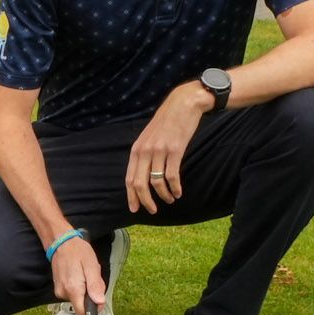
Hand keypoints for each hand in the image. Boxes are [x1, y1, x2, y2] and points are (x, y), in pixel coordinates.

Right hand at [49, 233, 105, 314]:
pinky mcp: (59, 289)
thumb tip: (99, 303)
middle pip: (82, 306)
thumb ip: (95, 286)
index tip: (97, 299)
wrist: (61, 243)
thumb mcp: (92, 266)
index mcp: (73, 289)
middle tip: (91, 278)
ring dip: (84, 290)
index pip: (83, 314)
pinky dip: (78, 287)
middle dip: (90, 296)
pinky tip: (78, 275)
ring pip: (78, 300)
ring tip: (84, 274)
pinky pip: (72, 294)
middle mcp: (64, 293)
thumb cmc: (77, 251)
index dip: (93, 309)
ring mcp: (60, 291)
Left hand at [123, 87, 209, 212]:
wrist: (183, 104)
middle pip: (140, 184)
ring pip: (157, 182)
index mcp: (137, 149)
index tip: (135, 209)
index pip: (129, 178)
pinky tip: (178, 192)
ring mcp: (159, 151)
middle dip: (145, 201)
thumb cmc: (167, 121)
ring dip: (164, 195)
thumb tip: (142, 175)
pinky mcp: (175, 150)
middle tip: (152, 210)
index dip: (131, 196)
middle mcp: (145, 151)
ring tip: (170, 200)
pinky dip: (175, 188)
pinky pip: (172, 176)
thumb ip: (144, 153)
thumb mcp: (149, 136)